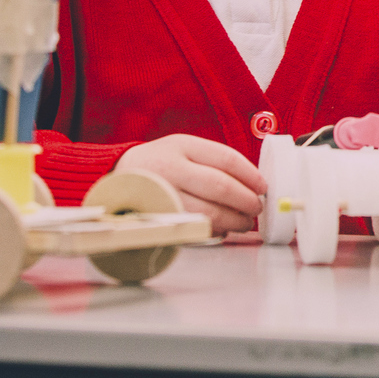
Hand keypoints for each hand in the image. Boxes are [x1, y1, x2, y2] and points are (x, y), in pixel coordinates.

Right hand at [115, 135, 264, 234]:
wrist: (115, 175)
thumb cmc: (160, 163)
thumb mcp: (183, 149)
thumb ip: (214, 161)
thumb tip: (253, 183)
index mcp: (182, 146)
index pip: (226, 159)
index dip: (251, 175)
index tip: (263, 187)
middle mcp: (170, 169)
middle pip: (220, 187)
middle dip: (246, 201)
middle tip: (256, 208)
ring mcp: (161, 194)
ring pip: (208, 212)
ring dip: (233, 220)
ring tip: (244, 222)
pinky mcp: (157, 218)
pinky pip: (192, 228)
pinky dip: (213, 231)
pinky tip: (221, 228)